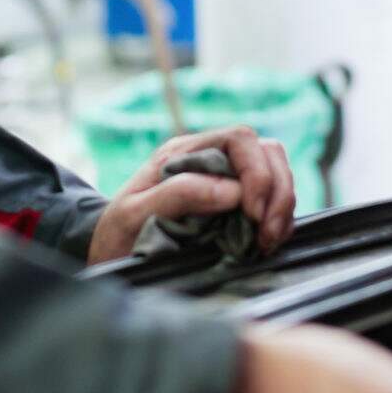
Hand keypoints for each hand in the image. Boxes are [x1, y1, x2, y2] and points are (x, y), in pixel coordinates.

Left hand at [87, 126, 298, 264]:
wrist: (110, 254)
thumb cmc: (117, 233)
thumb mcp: (134, 214)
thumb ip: (177, 195)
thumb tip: (232, 191)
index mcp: (185, 153)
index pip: (239, 139)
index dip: (256, 172)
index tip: (251, 212)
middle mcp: (210, 160)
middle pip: (266, 152)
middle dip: (276, 191)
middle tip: (266, 232)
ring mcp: (226, 181)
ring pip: (277, 173)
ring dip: (282, 206)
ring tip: (268, 240)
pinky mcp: (236, 206)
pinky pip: (272, 200)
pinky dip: (280, 218)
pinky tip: (268, 241)